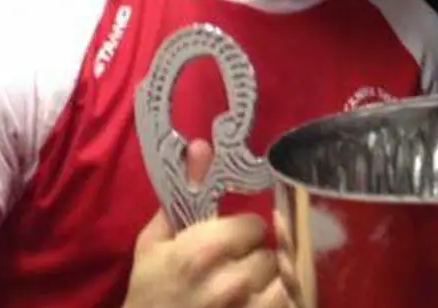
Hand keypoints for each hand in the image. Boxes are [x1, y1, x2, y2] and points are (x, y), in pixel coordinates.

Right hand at [123, 140, 291, 307]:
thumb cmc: (149, 292)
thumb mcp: (155, 243)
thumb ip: (184, 192)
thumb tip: (202, 145)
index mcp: (203, 251)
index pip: (255, 226)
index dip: (244, 233)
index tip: (231, 243)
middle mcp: (231, 281)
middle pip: (271, 253)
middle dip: (255, 258)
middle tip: (235, 269)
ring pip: (283, 280)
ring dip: (269, 283)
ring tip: (246, 291)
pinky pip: (288, 303)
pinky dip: (277, 301)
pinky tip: (257, 301)